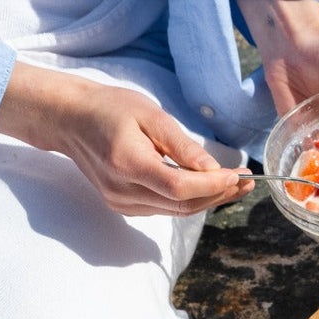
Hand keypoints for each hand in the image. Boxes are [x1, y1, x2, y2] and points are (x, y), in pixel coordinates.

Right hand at [0, 63, 253, 215]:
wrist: (70, 119)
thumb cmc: (110, 109)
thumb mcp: (150, 115)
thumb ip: (181, 145)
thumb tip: (212, 169)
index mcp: (127, 164)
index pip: (179, 187)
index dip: (213, 185)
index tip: (239, 175)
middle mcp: (122, 190)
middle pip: (182, 204)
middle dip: (219, 194)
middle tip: (248, 180)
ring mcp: (120, 202)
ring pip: (177, 210)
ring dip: (209, 199)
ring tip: (236, 183)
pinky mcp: (123, 205)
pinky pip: (165, 208)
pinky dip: (190, 199)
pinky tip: (209, 186)